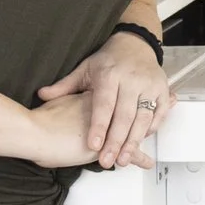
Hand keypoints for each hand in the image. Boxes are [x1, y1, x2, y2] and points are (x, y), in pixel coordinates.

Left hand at [38, 32, 171, 168]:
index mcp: (110, 74)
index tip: (93, 145)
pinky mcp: (162, 91)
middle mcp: (132, 80)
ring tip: (124, 159)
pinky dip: (149, 130)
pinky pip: (158, 115)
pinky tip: (139, 142)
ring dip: (133, 142)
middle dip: (116, 142)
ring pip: (143, 119)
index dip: (99, 126)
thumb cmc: (109, 59)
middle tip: (108, 161)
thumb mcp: (84, 69)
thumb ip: (65, 86)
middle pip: (125, 116)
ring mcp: (150, 85)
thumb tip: (42, 95)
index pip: (104, 105)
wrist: (135, 43)